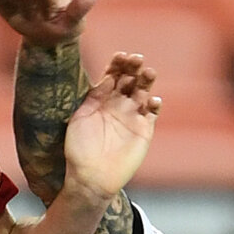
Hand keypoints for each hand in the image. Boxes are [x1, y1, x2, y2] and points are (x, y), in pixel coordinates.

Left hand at [60, 52, 159, 204]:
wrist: (90, 177)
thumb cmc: (79, 148)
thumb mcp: (80, 117)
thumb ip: (94, 97)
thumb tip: (108, 77)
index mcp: (101, 99)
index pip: (113, 75)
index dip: (118, 64)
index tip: (120, 56)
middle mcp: (118, 105)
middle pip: (130, 79)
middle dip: (134, 68)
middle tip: (136, 59)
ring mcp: (132, 117)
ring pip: (143, 92)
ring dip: (147, 81)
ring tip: (149, 73)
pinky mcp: (144, 131)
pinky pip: (152, 114)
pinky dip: (155, 106)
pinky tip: (153, 101)